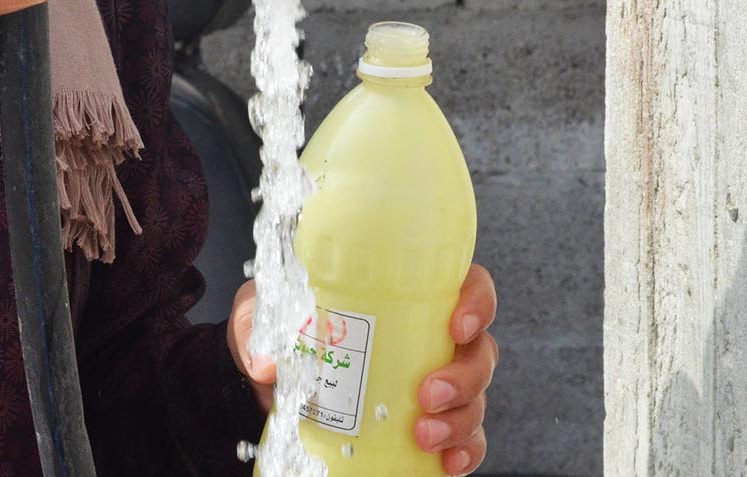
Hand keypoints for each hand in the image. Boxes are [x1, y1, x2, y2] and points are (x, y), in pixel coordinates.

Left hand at [226, 265, 498, 474]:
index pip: (467, 287)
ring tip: (422, 434)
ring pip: (475, 397)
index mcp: (409, 295)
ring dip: (459, 419)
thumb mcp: (272, 313)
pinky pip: (467, 438)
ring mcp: (439, 381)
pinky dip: (463, 451)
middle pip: (479, 350)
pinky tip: (446, 461)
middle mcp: (433, 336)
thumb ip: (267, 326)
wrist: (276, 376)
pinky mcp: (432, 420)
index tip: (456, 324)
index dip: (476, 303)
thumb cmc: (288, 327)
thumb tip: (266, 363)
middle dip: (464, 376)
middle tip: (427, 393)